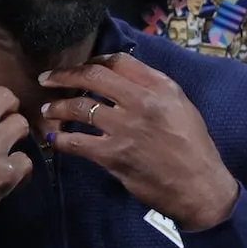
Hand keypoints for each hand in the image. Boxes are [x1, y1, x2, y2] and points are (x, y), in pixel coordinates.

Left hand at [39, 54, 238, 230]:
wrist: (199, 186)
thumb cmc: (194, 147)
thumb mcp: (182, 107)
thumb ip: (154, 89)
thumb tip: (123, 80)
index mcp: (161, 87)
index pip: (120, 61)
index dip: (94, 60)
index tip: (82, 67)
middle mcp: (141, 102)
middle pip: (93, 77)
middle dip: (64, 75)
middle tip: (47, 79)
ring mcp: (125, 129)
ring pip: (79, 108)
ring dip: (57, 107)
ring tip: (48, 110)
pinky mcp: (113, 155)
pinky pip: (76, 143)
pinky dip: (60, 140)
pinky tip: (54, 139)